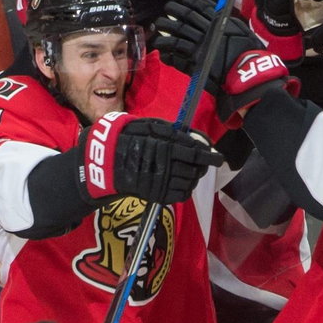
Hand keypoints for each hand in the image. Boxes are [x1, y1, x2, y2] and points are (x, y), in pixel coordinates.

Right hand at [80, 113, 223, 204]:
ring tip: (188, 171)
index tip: (218, 157)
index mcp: (165, 147)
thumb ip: (171, 132)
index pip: (195, 152)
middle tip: (203, 162)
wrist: (103, 164)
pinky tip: (180, 181)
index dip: (209, 155)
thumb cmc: (124, 139)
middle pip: (195, 168)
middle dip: (202, 166)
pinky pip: (182, 194)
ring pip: (190, 181)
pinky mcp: (158, 196)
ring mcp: (162, 183)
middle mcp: (166, 166)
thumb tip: (194, 138)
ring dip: (193, 176)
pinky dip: (185, 188)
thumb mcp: (146, 126)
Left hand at [154, 0, 295, 125]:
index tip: (183, 0)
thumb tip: (217, 9)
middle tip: (167, 8)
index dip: (190, 2)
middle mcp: (206, 33)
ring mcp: (198, 48)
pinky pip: (176, 57)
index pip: (200, 8)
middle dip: (173, 10)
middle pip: (185, 17)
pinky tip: (163, 51)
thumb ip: (229, 21)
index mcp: (219, 24)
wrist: (247, 75)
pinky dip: (168, 54)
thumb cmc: (249, 54)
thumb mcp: (243, 31)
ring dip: (166, 30)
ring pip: (176, 35)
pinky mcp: (193, 63)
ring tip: (158, 26)